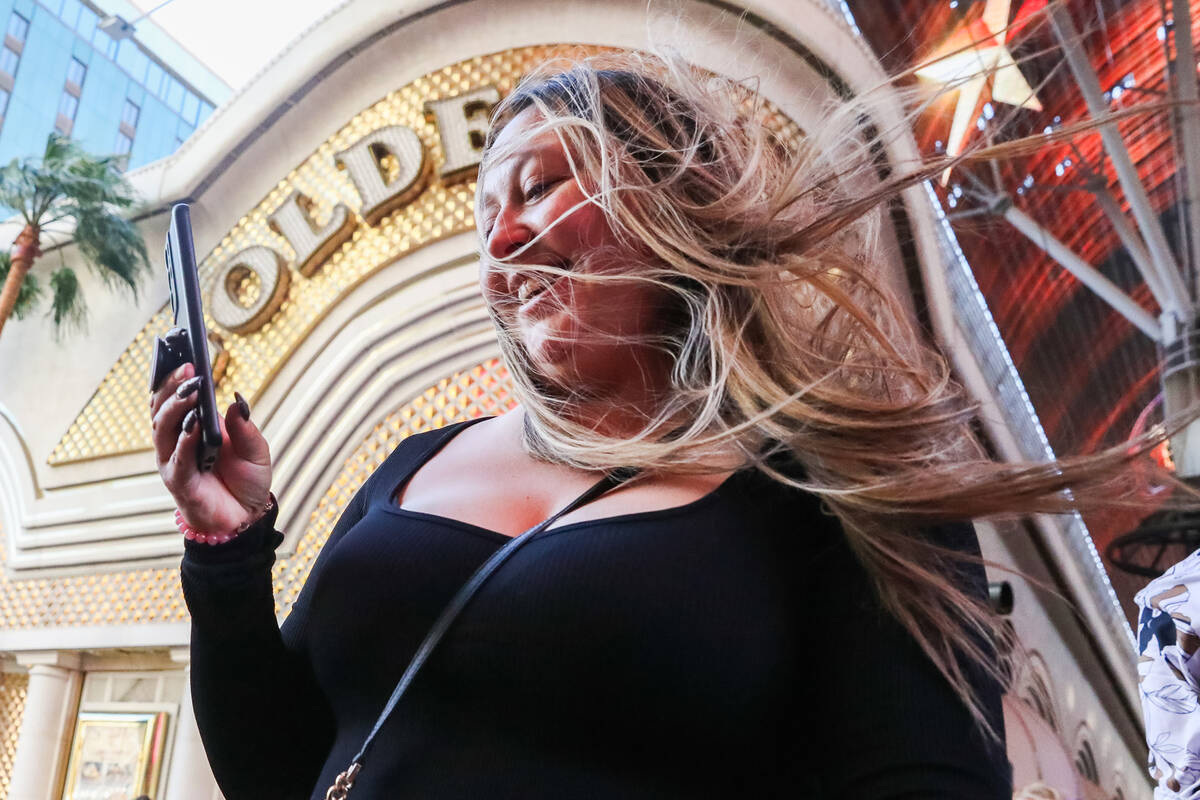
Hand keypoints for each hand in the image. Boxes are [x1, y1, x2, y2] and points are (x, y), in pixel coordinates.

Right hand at [150, 361, 272, 533]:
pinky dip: (185, 440)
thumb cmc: (246, 480)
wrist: (246, 517)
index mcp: (191, 427)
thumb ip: (244, 426)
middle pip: (161, 408)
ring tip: (192, 389)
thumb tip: (236, 400)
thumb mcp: (255, 449)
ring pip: (163, 429)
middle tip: (188, 366)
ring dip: (176, 407)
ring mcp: (174, 461)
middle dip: (172, 385)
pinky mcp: (179, 482)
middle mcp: (177, 441)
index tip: (183, 353)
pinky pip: (178, 458)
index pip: (173, 397)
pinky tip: (196, 425)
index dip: (173, 376)